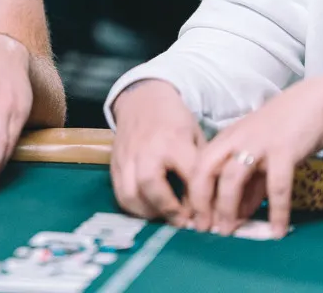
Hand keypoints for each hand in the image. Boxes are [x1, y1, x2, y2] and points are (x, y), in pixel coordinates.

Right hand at [110, 80, 203, 224]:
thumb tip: (208, 207)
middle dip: (169, 210)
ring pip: (130, 194)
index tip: (206, 221)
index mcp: (173, 140)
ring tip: (165, 218)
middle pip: (151, 185)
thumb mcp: (196, 137)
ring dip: (149, 213)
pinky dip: (135, 208)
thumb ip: (200, 169)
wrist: (142, 99)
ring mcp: (126, 157)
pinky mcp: (114, 164)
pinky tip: (150, 209)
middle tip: (183, 223)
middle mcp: (146, 149)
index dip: (200, 203)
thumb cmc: (175, 121)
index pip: (190, 176)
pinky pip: (120, 194)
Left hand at [188, 74, 322, 237]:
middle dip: (202, 201)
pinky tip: (277, 230)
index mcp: (226, 140)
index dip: (194, 194)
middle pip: (206, 170)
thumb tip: (239, 215)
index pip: (199, 167)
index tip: (195, 218)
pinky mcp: (283, 150)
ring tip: (229, 232)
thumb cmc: (283, 130)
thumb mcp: (259, 155)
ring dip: (228, 208)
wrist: (314, 103)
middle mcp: (235, 140)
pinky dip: (276, 210)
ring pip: (232, 178)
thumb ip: (249, 184)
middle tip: (205, 228)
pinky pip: (276, 185)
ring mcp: (257, 144)